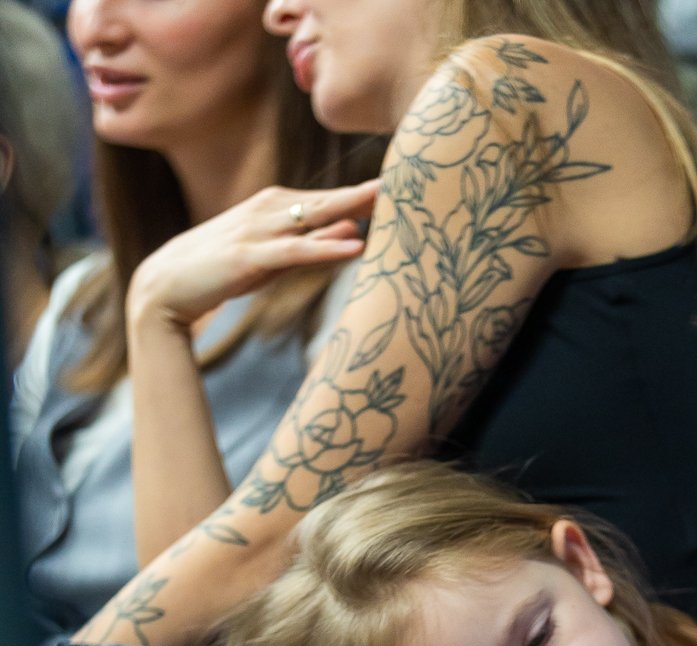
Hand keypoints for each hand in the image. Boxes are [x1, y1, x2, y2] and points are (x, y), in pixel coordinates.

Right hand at [126, 180, 380, 330]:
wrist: (165, 287)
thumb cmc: (218, 272)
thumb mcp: (270, 256)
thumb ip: (310, 242)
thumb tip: (353, 228)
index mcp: (272, 207)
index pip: (324, 198)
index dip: (360, 194)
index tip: (397, 186)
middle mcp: (267, 211)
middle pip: (324, 199)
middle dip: (363, 191)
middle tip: (404, 179)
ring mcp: (257, 232)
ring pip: (313, 217)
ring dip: (350, 207)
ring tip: (387, 200)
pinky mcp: (250, 258)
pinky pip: (296, 251)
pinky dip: (326, 247)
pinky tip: (355, 244)